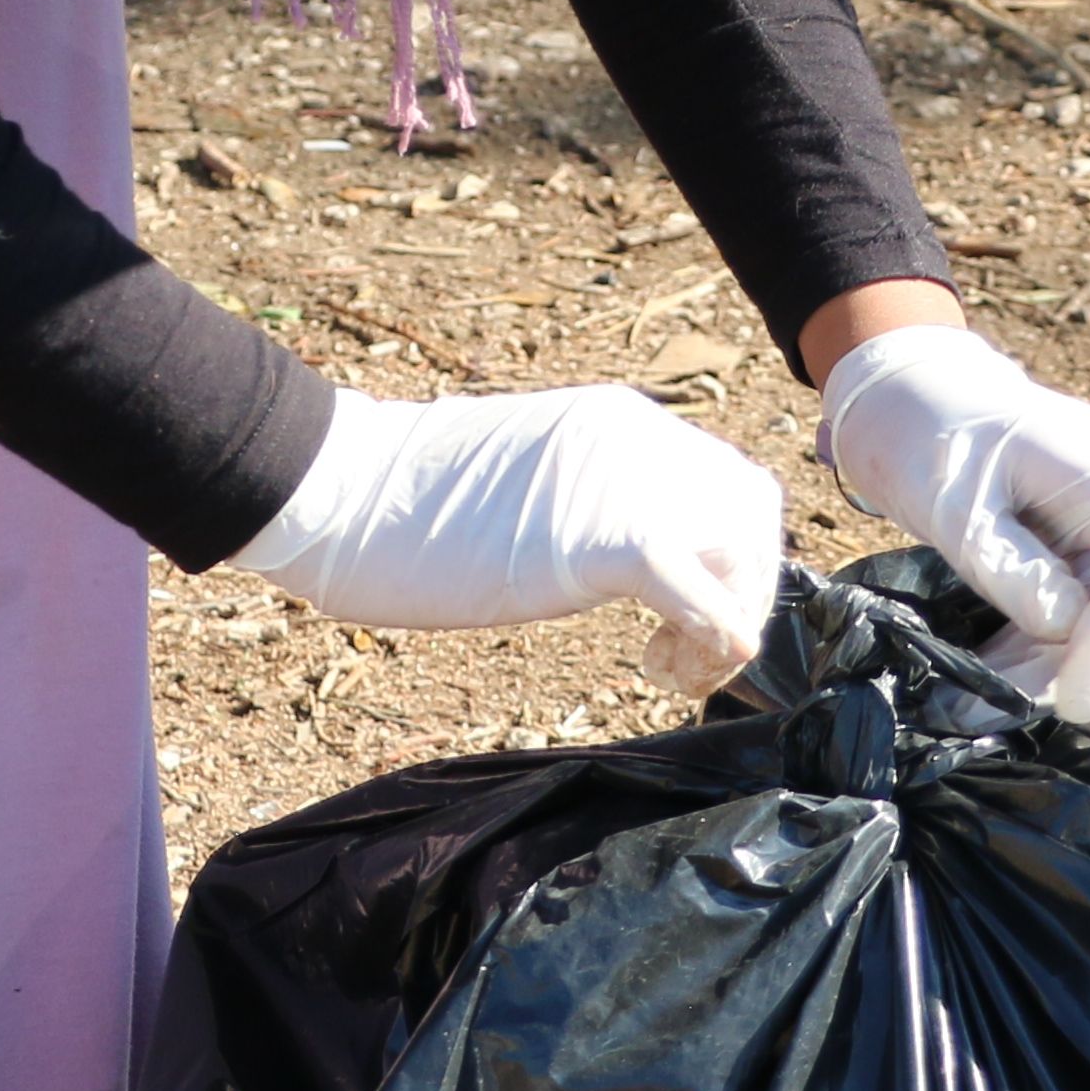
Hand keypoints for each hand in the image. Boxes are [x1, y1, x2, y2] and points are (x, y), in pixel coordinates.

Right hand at [232, 385, 783, 692]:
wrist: (338, 490)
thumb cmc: (400, 503)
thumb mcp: (521, 485)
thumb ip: (582, 501)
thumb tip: (613, 554)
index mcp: (617, 422)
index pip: (724, 479)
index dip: (726, 555)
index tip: (681, 612)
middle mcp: (638, 440)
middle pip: (752, 510)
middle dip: (743, 589)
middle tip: (683, 652)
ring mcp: (624, 486)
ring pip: (742, 547)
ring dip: (729, 617)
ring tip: (663, 666)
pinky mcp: (602, 541)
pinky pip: (698, 589)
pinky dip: (710, 635)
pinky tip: (666, 667)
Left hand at [816, 324, 1089, 722]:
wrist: (894, 385)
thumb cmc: (917, 427)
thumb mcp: (950, 501)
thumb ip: (1010, 563)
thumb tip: (1066, 625)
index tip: (1078, 700)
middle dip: (1061, 665)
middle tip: (987, 714)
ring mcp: (1086, 516)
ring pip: (1084, 608)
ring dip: (1032, 666)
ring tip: (964, 713)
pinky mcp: (1057, 539)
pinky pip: (1055, 601)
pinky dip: (1020, 645)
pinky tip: (976, 685)